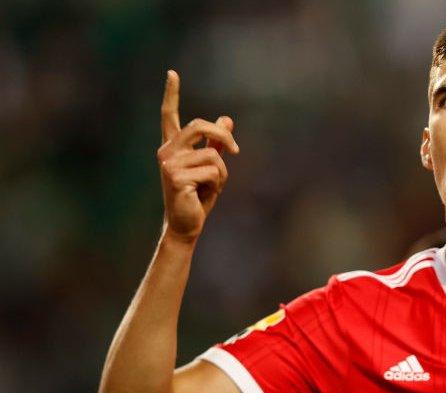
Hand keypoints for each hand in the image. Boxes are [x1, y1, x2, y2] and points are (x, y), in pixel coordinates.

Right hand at [156, 70, 239, 243]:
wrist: (186, 224)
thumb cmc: (198, 196)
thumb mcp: (211, 166)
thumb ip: (217, 143)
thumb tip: (227, 118)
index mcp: (173, 146)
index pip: (169, 115)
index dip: (171, 94)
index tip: (172, 73)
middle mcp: (166, 151)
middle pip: (199, 125)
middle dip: (222, 135)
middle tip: (236, 150)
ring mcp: (169, 164)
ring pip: (212, 154)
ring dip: (222, 172)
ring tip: (210, 186)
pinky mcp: (176, 177)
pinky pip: (212, 170)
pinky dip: (218, 183)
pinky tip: (204, 193)